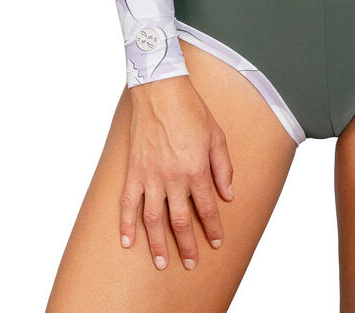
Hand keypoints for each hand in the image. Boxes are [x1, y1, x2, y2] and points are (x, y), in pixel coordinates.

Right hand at [121, 76, 234, 270]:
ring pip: (154, 219)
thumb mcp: (217, 135)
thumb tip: (228, 194)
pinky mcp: (134, 170)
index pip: (208, 207)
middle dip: (188, 245)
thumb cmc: (192, 109)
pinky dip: (126, 224)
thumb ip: (223, 167)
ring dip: (158, 243)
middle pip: (181, 220)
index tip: (217, 242)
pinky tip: (128, 242)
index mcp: (197, 168)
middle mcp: (174, 177)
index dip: (214, 227)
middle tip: (191, 263)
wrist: (161, 90)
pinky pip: (128, 203)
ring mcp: (151, 175)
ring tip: (162, 262)